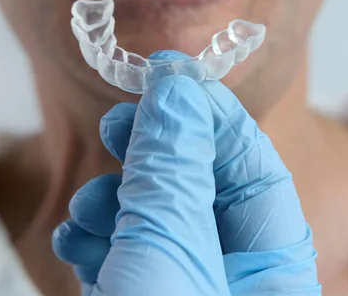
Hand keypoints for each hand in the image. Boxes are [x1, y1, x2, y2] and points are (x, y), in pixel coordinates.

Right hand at [52, 52, 319, 294]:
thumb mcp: (167, 252)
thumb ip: (173, 171)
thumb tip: (176, 90)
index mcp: (272, 270)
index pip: (254, 167)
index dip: (212, 113)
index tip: (168, 73)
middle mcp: (237, 278)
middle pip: (203, 188)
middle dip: (154, 153)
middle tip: (115, 125)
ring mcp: (189, 288)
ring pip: (160, 219)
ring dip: (114, 201)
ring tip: (85, 207)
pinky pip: (131, 256)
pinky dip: (100, 242)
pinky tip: (75, 242)